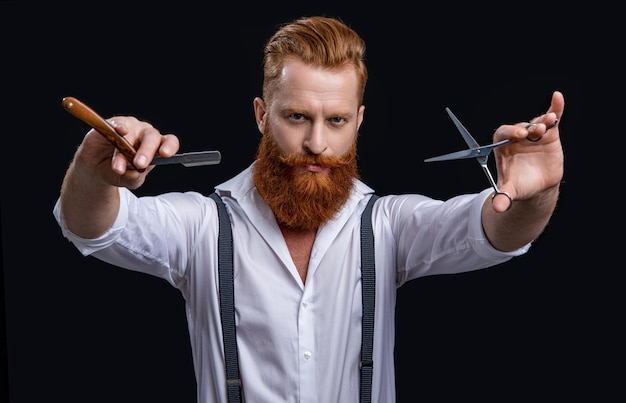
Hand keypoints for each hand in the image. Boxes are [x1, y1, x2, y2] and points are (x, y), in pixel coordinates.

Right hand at [75, 116, 179, 189]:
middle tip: (140, 164)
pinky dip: (118, 126)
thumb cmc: (119, 172)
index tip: (165, 154)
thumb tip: (135, 173)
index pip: (169, 142)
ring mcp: (131, 127)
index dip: (169, 146)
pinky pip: (117, 123)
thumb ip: (133, 179)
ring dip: (125, 149)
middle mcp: (146, 134)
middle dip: (146, 151)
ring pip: (132, 133)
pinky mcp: (113, 124)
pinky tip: (120, 131)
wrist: (96, 167)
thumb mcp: (127, 180)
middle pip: (152, 138)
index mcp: (156, 147)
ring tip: (118, 166)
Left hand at [490, 91, 564, 211]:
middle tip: (532, 132)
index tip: (518, 134)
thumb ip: (504, 197)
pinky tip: (557, 97)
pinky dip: (555, 108)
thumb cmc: (520, 185)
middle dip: (527, 128)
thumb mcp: (512, 191)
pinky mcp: (549, 134)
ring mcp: (534, 134)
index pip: (502, 134)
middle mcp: (517, 137)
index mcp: (503, 146)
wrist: (537, 184)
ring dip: (543, 121)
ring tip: (549, 123)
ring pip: (537, 123)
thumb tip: (498, 208)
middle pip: (521, 127)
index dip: (510, 132)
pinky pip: (552, 118)